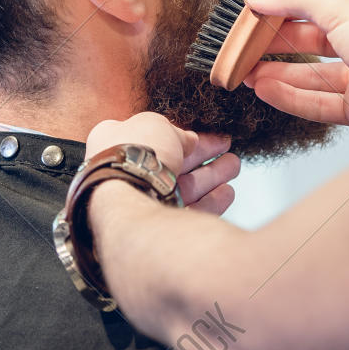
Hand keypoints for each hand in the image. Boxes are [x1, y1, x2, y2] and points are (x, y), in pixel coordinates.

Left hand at [85, 112, 239, 214]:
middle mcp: (124, 172)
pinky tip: (227, 192)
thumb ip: (177, 133)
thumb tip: (190, 141)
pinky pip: (186, 210)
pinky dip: (208, 201)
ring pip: (183, 187)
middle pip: (172, 162)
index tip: (207, 133)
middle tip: (226, 147)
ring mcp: (140, 200)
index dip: (183, 135)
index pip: (155, 137)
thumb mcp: (157, 124)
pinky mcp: (156, 224)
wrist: (128, 193)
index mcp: (114, 143)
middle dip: (203, 155)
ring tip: (234, 166)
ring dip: (210, 176)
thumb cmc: (135, 152)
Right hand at [241, 0, 348, 137]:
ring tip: (244, 72)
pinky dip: (290, 96)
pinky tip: (263, 89)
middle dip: (279, 41)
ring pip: (314, 74)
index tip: (258, 5)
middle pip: (316, 38)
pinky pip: (319, 101)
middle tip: (244, 43)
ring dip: (278, 72)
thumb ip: (297, 2)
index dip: (292, 2)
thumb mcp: (342, 11)